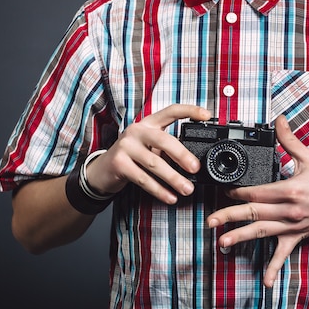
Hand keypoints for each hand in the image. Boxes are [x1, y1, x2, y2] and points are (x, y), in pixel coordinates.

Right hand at [85, 104, 211, 203]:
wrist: (101, 171)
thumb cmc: (133, 156)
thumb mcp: (149, 146)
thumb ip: (167, 148)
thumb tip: (194, 162)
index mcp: (149, 123)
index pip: (171, 111)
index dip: (190, 111)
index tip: (207, 115)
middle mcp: (137, 130)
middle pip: (164, 140)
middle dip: (182, 155)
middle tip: (196, 168)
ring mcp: (126, 146)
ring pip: (155, 163)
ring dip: (173, 178)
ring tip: (187, 189)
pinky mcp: (119, 164)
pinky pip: (144, 179)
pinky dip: (159, 190)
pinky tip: (170, 197)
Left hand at [207, 115, 308, 286]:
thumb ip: (289, 139)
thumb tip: (279, 120)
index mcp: (291, 190)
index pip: (259, 191)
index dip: (239, 191)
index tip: (224, 190)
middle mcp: (289, 210)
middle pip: (255, 213)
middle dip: (230, 216)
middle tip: (211, 220)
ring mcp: (292, 226)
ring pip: (262, 232)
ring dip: (241, 237)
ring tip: (222, 242)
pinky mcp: (297, 236)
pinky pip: (284, 253)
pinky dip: (274, 267)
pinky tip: (265, 281)